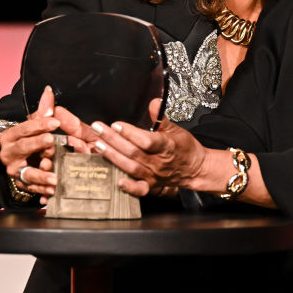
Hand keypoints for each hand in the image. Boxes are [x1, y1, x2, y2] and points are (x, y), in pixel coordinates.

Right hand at [0, 86, 100, 199]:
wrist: (17, 160)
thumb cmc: (28, 139)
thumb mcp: (34, 125)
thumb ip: (42, 110)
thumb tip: (48, 91)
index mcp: (10, 136)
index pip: (25, 128)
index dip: (40, 124)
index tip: (55, 121)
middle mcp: (8, 154)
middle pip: (23, 147)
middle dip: (37, 144)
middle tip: (51, 141)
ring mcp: (13, 170)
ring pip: (26, 173)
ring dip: (40, 175)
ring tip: (54, 176)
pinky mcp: (20, 184)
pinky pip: (31, 188)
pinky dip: (42, 190)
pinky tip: (53, 191)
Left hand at [91, 99, 207, 196]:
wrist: (194, 168)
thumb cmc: (184, 148)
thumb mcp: (176, 129)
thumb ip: (161, 117)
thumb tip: (154, 102)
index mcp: (167, 146)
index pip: (146, 140)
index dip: (130, 133)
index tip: (117, 124)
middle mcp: (158, 161)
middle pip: (133, 151)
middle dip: (113, 139)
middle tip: (97, 129)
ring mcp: (153, 174)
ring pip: (130, 166)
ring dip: (112, 156)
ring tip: (98, 145)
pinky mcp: (150, 185)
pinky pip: (139, 189)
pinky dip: (129, 187)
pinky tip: (117, 181)